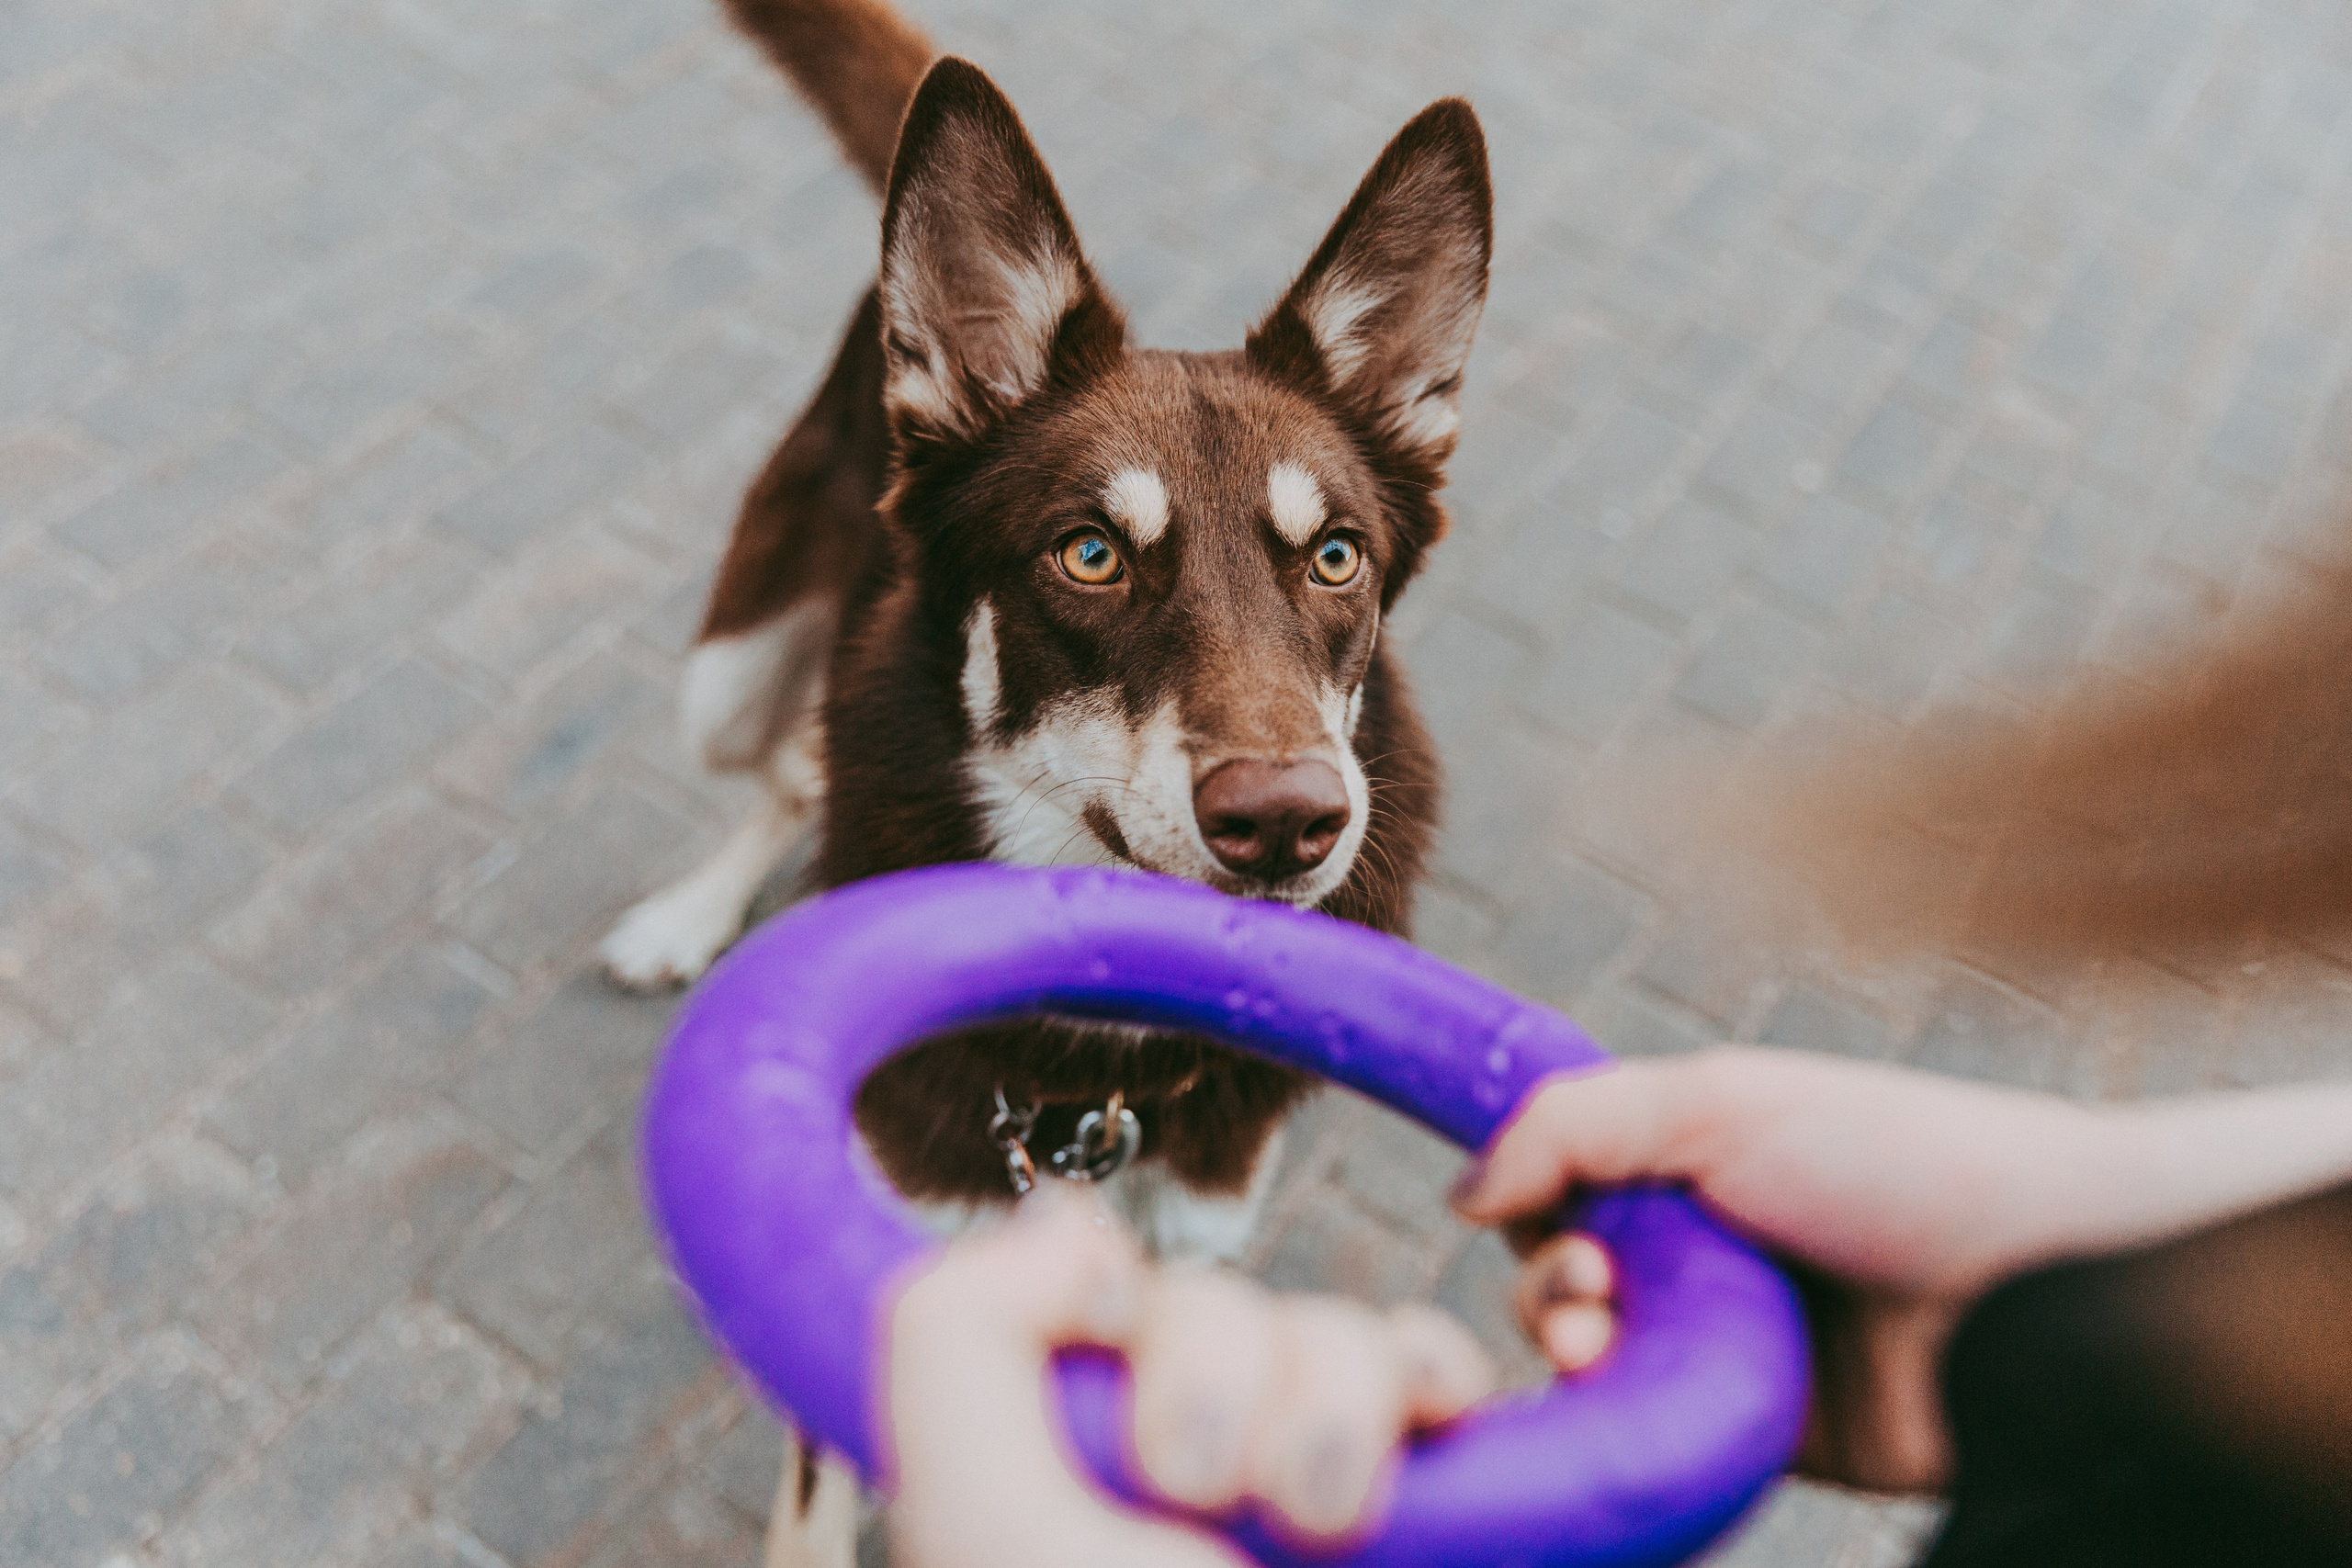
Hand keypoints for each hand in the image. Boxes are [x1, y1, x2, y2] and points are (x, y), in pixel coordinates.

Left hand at [887, 1187, 1494, 1567]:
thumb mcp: (992, 1525)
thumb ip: (955, 1342)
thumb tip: (1070, 1223)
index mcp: (1046, 1463)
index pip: (1071, 1280)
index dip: (1094, 1276)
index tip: (1100, 1324)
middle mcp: (1162, 1462)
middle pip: (1209, 1299)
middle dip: (1221, 1364)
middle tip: (1209, 1486)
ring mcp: (1295, 1478)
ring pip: (1327, 1323)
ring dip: (1335, 1392)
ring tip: (1324, 1515)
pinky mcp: (1418, 1502)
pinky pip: (1430, 1366)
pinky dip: (1434, 1386)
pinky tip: (1432, 1450)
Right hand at [1452, 1048, 2351, 1493]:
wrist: (2042, 1294)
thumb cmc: (1899, 1165)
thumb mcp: (1723, 1101)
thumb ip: (1576, 1121)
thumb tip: (1462, 1194)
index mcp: (1695, 1159)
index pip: (1561, 1178)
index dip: (1530, 1195)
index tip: (1532, 1206)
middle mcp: (1702, 1250)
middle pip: (1557, 1274)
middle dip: (1548, 1281)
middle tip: (1592, 1291)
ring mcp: (1721, 1345)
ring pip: (1589, 1361)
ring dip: (1569, 1348)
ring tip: (1600, 1346)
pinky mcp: (1744, 1436)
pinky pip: (1643, 1436)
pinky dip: (1610, 1424)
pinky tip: (1610, 1405)